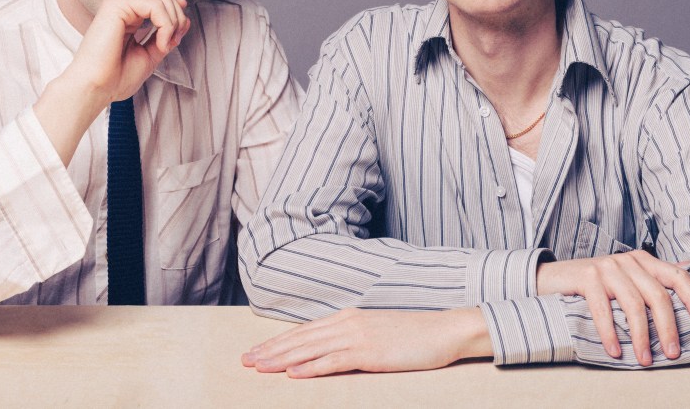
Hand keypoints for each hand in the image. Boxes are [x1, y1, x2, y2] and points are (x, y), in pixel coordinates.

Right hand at [34, 0, 189, 164]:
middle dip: (179, 11)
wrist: (96, 89)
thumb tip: (185, 20)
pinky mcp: (116, 5)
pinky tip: (161, 44)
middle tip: (175, 39)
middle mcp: (123, 5)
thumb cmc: (116, 78)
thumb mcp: (150, 55)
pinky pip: (155, 4)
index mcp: (129, 14)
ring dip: (174, 18)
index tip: (175, 40)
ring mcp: (118, 3)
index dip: (177, 11)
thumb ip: (165, 36)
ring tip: (167, 42)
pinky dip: (166, 24)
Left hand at [241, 308, 491, 377]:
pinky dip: (310, 367)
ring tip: (259, 368)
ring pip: (310, 349)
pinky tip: (293, 374)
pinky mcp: (369, 352)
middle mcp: (347, 322)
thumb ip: (352, 336)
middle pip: (300, 338)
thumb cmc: (413, 334)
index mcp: (348, 317)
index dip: (278, 341)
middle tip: (245, 362)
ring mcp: (357, 336)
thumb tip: (329, 349)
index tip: (257, 351)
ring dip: (282, 359)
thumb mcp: (376, 332)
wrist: (444, 330)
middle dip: (271, 350)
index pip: (304, 331)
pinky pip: (333, 361)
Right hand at [536, 250, 689, 365]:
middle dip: (668, 327)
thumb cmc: (595, 283)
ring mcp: (606, 267)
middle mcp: (627, 260)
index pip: (677, 275)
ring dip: (640, 337)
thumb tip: (688, 273)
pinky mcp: (586, 277)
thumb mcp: (627, 276)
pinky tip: (615, 351)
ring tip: (644, 360)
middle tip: (673, 353)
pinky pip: (603, 309)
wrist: (553, 278)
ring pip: (633, 304)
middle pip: (657, 295)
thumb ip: (653, 277)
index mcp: (643, 260)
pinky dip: (610, 333)